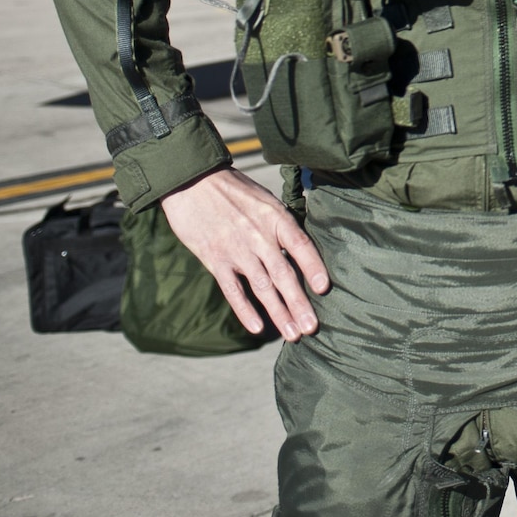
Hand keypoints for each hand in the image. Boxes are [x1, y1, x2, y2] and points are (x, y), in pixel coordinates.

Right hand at [161, 167, 329, 338]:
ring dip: (279, 312)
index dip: (313, 267)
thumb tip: (301, 249)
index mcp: (275, 217)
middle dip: (299, 303)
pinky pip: (233, 290)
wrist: (192, 182)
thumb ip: (282, 225)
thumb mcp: (265, 199)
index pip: (300, 245)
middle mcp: (259, 235)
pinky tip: (257, 327)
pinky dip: (245, 310)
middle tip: (312, 328)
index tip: (324, 288)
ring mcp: (236, 250)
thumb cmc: (234, 190)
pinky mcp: (215, 260)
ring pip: (262, 287)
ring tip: (293, 334)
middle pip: (283, 274)